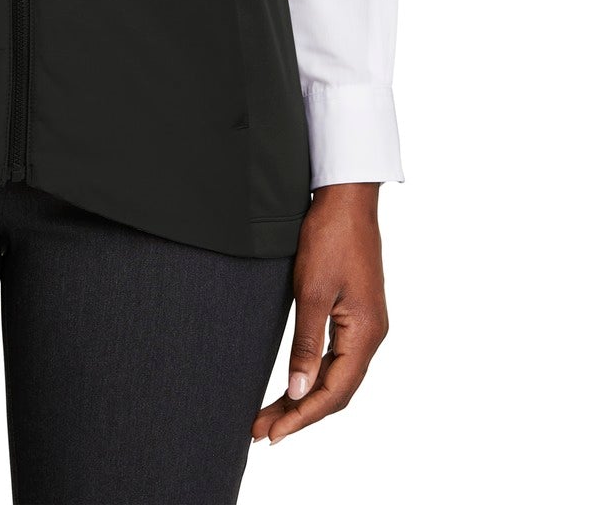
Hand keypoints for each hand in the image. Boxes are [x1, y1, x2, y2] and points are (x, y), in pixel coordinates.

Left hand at [251, 181, 389, 445]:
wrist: (345, 197)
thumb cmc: (330, 237)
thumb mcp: (312, 291)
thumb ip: (307, 344)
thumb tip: (300, 392)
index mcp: (365, 334)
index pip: (334, 392)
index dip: (302, 417)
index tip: (272, 434)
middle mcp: (371, 336)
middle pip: (336, 391)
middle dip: (299, 414)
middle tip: (261, 432)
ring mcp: (365, 325)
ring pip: (336, 376)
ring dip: (304, 397)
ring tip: (270, 415)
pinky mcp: (355, 313)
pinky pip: (336, 358)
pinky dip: (314, 376)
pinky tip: (295, 384)